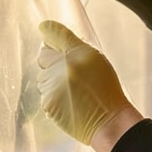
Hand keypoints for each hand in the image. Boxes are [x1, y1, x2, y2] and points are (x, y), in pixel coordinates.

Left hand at [37, 20, 135, 149]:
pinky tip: (70, 102)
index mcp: (78, 53)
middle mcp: (63, 66)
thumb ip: (74, 46)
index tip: (45, 30)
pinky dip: (54, 96)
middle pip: (44, 56)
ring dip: (52, 80)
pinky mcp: (48, 102)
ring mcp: (53, 85)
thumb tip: (47, 29)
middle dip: (52, 61)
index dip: (50, 33)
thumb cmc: (107, 91)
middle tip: (70, 72)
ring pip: (43, 76)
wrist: (109, 122)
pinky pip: (45, 93)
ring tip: (73, 91)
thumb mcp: (97, 60)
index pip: (56, 34)